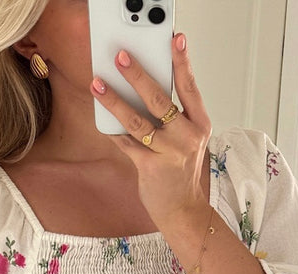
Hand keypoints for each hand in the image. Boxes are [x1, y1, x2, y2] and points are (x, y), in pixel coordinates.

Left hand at [91, 33, 211, 231]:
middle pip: (159, 100)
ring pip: (137, 120)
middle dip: (138, 76)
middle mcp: (186, 137)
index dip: (182, 61)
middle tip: (121, 57)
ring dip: (114, 100)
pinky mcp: (150, 168)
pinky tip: (101, 117)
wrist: (182, 210)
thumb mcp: (187, 140)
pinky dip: (112, 130)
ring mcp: (169, 153)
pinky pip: (126, 143)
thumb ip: (173, 115)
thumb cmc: (180, 171)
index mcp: (199, 125)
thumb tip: (143, 86)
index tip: (174, 39)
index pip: (189, 87)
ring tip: (98, 84)